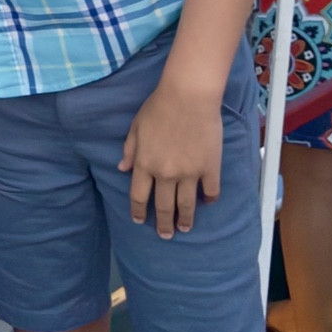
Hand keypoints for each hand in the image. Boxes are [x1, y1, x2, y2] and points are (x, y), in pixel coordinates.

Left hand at [119, 72, 222, 237]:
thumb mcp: (136, 127)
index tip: (139, 221)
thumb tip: (122, 169)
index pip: (138, 196)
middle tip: (165, 235)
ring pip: (186, 204)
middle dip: (163, 224)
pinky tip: (207, 203)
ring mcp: (189, 173)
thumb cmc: (159, 106)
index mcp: (145, 164)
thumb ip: (129, 150)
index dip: (138, 211)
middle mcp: (165, 173)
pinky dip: (208, 199)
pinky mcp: (210, 168)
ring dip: (185, 219)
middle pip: (163, 206)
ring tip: (184, 228)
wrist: (188, 96)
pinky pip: (210, 191)